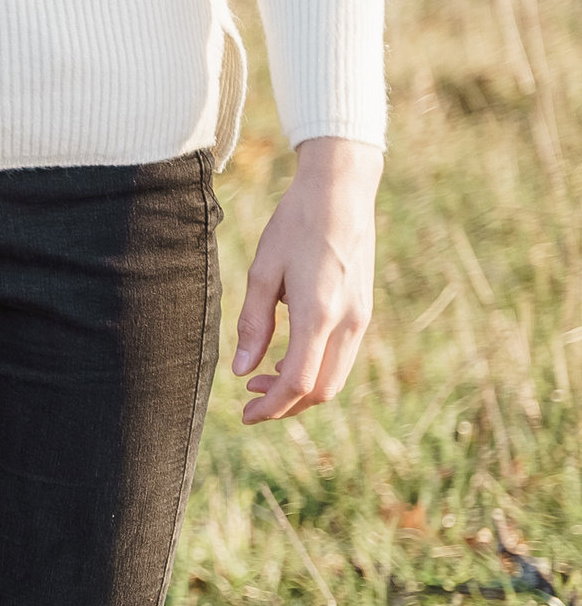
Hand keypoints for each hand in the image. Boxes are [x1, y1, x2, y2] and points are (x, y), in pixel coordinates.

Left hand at [233, 136, 382, 424]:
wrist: (342, 191)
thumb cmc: (295, 226)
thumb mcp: (263, 273)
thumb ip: (253, 324)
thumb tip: (241, 370)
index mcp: (320, 314)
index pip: (298, 382)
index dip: (270, 407)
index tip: (244, 414)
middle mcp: (349, 322)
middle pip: (323, 390)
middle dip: (286, 406)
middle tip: (250, 404)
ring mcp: (362, 317)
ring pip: (336, 377)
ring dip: (300, 390)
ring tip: (260, 380)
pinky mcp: (363, 310)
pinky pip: (342, 356)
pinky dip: (315, 370)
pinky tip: (286, 358)